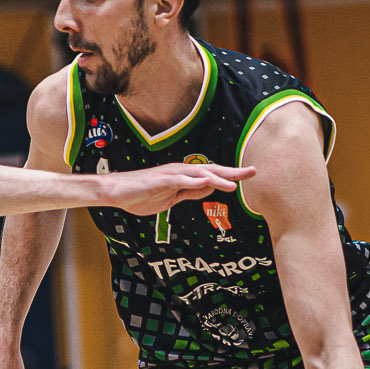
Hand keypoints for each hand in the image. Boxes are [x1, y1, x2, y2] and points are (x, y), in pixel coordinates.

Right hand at [100, 164, 253, 216]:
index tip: (248, 176)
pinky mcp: (162, 180)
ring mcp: (171, 175)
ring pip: (200, 174)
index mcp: (184, 177)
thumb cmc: (140, 195)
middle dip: (233, 172)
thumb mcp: (171, 198)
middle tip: (253, 171)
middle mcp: (180, 171)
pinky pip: (183, 180)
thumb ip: (190, 193)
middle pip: (212, 170)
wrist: (116, 192)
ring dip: (219, 177)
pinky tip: (210, 182)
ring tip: (236, 182)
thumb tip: (210, 189)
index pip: (212, 175)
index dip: (230, 176)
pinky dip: (197, 181)